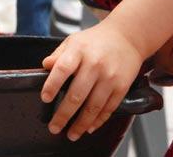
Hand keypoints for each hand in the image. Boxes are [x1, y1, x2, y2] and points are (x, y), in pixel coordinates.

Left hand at [41, 22, 142, 140]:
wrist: (127, 36)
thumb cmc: (95, 40)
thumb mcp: (74, 41)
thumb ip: (58, 55)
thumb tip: (45, 66)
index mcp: (79, 50)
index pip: (62, 69)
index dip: (52, 85)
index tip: (45, 98)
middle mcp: (94, 64)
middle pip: (77, 94)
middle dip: (64, 114)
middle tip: (54, 127)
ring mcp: (109, 77)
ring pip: (93, 106)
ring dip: (81, 124)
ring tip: (71, 134)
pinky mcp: (122, 86)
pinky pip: (109, 108)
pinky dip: (98, 121)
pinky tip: (89, 128)